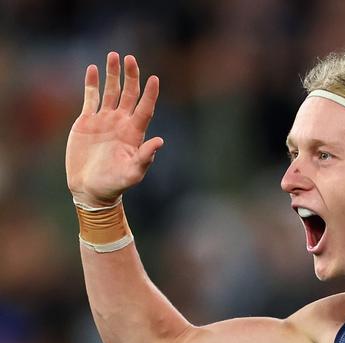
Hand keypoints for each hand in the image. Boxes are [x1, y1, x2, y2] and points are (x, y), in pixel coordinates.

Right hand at [65, 52, 163, 205]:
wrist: (90, 188)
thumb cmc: (115, 184)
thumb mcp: (133, 173)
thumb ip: (146, 157)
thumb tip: (160, 141)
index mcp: (134, 133)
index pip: (145, 108)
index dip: (150, 94)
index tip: (154, 78)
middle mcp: (121, 122)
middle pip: (129, 94)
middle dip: (131, 76)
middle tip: (130, 58)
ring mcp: (105, 120)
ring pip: (110, 91)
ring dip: (112, 74)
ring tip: (113, 56)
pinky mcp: (87, 121)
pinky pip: (90, 98)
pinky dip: (91, 83)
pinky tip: (92, 69)